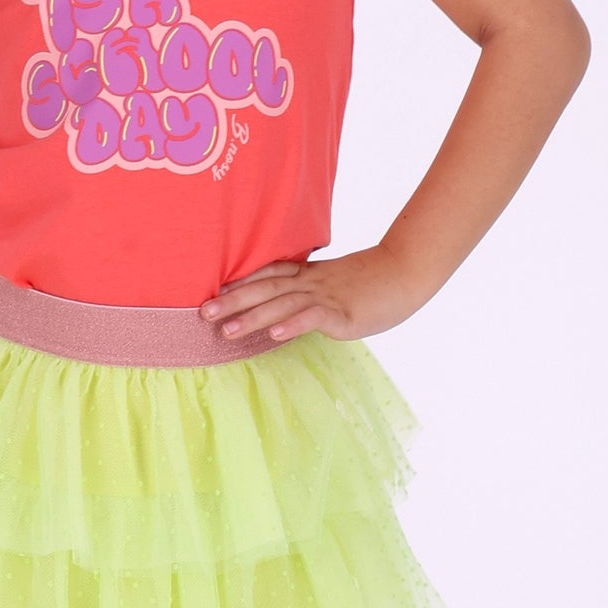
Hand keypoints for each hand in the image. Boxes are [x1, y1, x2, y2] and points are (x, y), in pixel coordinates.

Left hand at [199, 247, 419, 345]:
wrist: (405, 272)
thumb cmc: (371, 282)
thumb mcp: (333, 282)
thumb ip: (308, 291)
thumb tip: (284, 308)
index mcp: (308, 275)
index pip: (268, 276)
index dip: (239, 283)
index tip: (211, 292)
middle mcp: (311, 282)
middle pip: (265, 290)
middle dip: (233, 302)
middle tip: (203, 313)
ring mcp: (326, 296)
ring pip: (282, 304)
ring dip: (252, 317)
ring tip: (226, 331)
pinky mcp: (343, 313)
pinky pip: (314, 317)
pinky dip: (292, 325)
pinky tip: (273, 335)